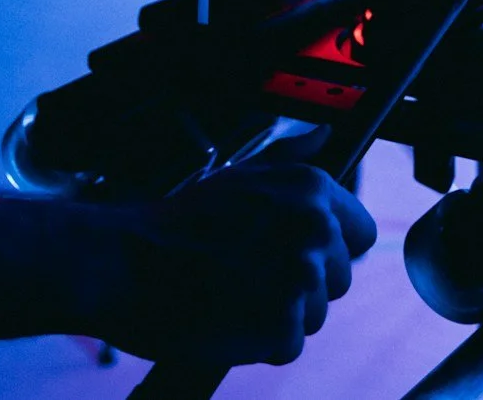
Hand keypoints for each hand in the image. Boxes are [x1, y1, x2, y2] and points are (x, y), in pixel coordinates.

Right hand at [78, 158, 378, 366]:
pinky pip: (288, 346)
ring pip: (314, 315)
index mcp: (312, 189)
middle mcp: (316, 228)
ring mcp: (301, 277)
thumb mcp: (241, 177)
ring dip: (278, 316)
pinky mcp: (281, 323)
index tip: (292, 256)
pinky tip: (227, 319)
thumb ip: (291, 164)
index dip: (328, 251)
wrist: (122, 261)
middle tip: (248, 276)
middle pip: (337, 279)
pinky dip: (259, 344)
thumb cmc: (178, 224)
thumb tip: (323, 137)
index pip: (359, 234)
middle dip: (300, 287)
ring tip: (232, 295)